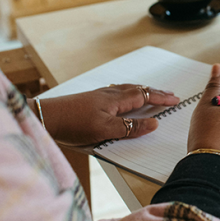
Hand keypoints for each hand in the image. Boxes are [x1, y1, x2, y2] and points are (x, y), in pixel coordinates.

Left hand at [35, 85, 179, 145]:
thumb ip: (130, 128)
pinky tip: (123, 97)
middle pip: (138, 89)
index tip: (175, 99)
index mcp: (116, 100)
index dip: (161, 98)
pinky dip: (129, 93)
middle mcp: (109, 94)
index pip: (145, 96)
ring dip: (143, 91)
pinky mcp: (90, 99)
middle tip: (169, 95)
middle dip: (155, 92)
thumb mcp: (104, 130)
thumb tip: (153, 124)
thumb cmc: (72, 124)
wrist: (44, 117)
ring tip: (152, 94)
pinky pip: (117, 92)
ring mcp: (99, 95)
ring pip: (127, 90)